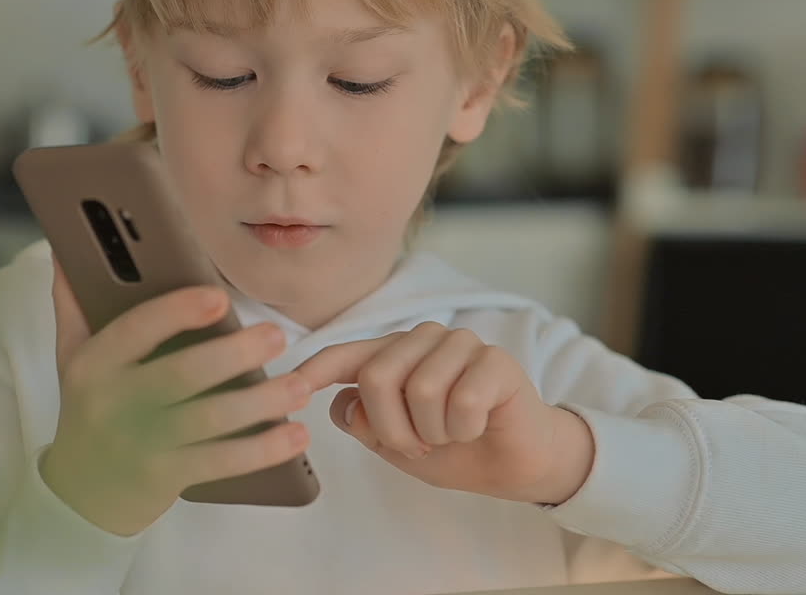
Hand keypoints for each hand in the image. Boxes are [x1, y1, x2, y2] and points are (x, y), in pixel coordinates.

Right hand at [40, 260, 312, 535]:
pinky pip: (222, 461)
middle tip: (277, 336)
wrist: (80, 494)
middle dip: (234, 355)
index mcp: (95, 363)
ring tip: (300, 385)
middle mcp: (116, 402)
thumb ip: (74, 302)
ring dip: (261, 402)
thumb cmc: (90, 409)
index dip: (177, 313)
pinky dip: (262, 449)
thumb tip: (69, 247)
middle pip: (181, 375)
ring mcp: (143, 443)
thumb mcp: (72, 356)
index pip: (135, 330)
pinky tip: (295, 435)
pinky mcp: (169, 476)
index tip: (220, 296)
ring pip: (210, 419)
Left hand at [294, 322, 593, 504]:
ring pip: (420, 390)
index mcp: (392, 356)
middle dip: (393, 429)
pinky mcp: (495, 359)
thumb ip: (365, 423)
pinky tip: (478, 426)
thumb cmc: (453, 448)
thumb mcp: (396, 444)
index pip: (345, 355)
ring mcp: (460, 344)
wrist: (515, 465)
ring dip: (433, 432)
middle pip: (378, 377)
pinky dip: (464, 429)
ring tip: (450, 434)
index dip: (314, 369)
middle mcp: (421, 340)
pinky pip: (461, 401)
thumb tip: (341, 403)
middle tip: (418, 445)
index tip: (291, 386)